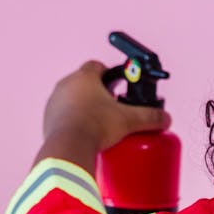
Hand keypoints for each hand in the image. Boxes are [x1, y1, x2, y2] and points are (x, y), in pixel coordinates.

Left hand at [42, 60, 170, 152]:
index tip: (117, 85)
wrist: (69, 146)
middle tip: (112, 109)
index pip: (97, 66)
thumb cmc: (96, 126)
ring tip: (99, 124)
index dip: (109, 74)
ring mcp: (55, 102)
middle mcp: (66, 85)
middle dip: (98, 94)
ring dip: (84, 107)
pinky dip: (73, 122)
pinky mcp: (48, 120)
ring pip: (72, 100)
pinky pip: (63, 116)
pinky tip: (85, 134)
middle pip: (85, 84)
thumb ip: (150, 117)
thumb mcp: (129, 120)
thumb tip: (165, 118)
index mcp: (85, 77)